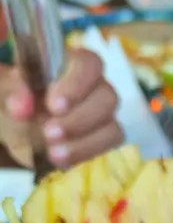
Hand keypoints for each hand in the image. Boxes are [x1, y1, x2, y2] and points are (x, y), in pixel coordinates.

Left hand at [0, 49, 121, 168]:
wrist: (11, 127)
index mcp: (67, 63)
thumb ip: (10, 90)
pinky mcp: (101, 135)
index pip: (88, 64)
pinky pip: (110, 142)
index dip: (77, 84)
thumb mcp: (3, 89)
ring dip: (83, 141)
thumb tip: (22, 106)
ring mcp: (99, 111)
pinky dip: (87, 152)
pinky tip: (62, 159)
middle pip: (107, 96)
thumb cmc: (10, 98)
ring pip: (111, 123)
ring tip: (53, 152)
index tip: (53, 106)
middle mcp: (90, 84)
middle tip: (49, 133)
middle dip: (79, 119)